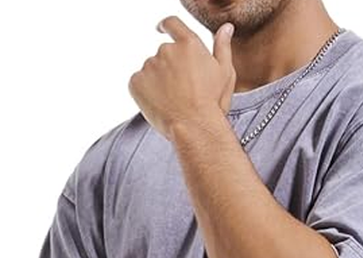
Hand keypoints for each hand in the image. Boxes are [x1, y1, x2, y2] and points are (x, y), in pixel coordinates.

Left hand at [128, 16, 236, 140]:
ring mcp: (150, 66)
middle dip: (169, 68)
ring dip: (158, 82)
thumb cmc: (212, 104)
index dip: (166, 26)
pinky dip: (145, 93)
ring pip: (151, 70)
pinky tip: (160, 104)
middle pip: (163, 53)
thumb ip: (222, 47)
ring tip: (172, 101)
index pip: (172, 23)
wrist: (194, 128)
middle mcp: (167, 50)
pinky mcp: (136, 82)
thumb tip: (226, 29)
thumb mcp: (225, 73)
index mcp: (188, 44)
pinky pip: (138, 84)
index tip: (161, 29)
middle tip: (180, 90)